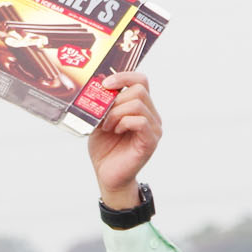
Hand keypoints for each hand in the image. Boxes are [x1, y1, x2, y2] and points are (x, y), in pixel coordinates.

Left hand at [88, 72, 161, 208]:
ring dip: (117, 113)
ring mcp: (153, 128)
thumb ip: (103, 105)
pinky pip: (140, 121)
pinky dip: (124, 122)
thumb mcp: (100, 121)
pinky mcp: (150, 141)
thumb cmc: (106, 149)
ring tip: (108, 126)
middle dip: (116, 99)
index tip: (105, 83)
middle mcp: (151, 116)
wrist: (107, 175)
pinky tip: (116, 131)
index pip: (141, 80)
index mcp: (141, 107)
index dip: (124, 76)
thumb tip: (98, 87)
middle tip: (104, 115)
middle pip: (139, 89)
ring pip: (138, 104)